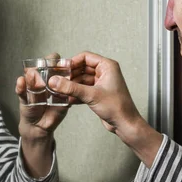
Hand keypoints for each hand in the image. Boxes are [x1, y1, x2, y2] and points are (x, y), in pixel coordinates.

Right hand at [16, 53, 69, 139]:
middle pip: (41, 67)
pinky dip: (20, 86)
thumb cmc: (54, 112)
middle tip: (45, 65)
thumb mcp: (64, 105)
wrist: (41, 126)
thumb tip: (72, 91)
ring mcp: (31, 86)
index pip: (55, 65)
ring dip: (32, 75)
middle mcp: (41, 79)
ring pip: (30, 77)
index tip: (62, 64)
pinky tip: (21, 82)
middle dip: (43, 65)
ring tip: (32, 74)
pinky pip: (21, 90)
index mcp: (54, 78)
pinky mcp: (23, 95)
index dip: (58, 62)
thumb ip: (67, 98)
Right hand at [48, 51, 162, 166]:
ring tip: (60, 90)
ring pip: (82, 79)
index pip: (86, 57)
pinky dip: (76, 93)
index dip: (73, 62)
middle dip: (70, 75)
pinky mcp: (98, 94)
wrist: (125, 124)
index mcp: (107, 66)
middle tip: (58, 80)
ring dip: (72, 85)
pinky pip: (84, 89)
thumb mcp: (91, 95)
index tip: (62, 69)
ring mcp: (101, 83)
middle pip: (82, 68)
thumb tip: (55, 81)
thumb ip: (71, 88)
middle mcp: (105, 73)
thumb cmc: (118, 107)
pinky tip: (67, 99)